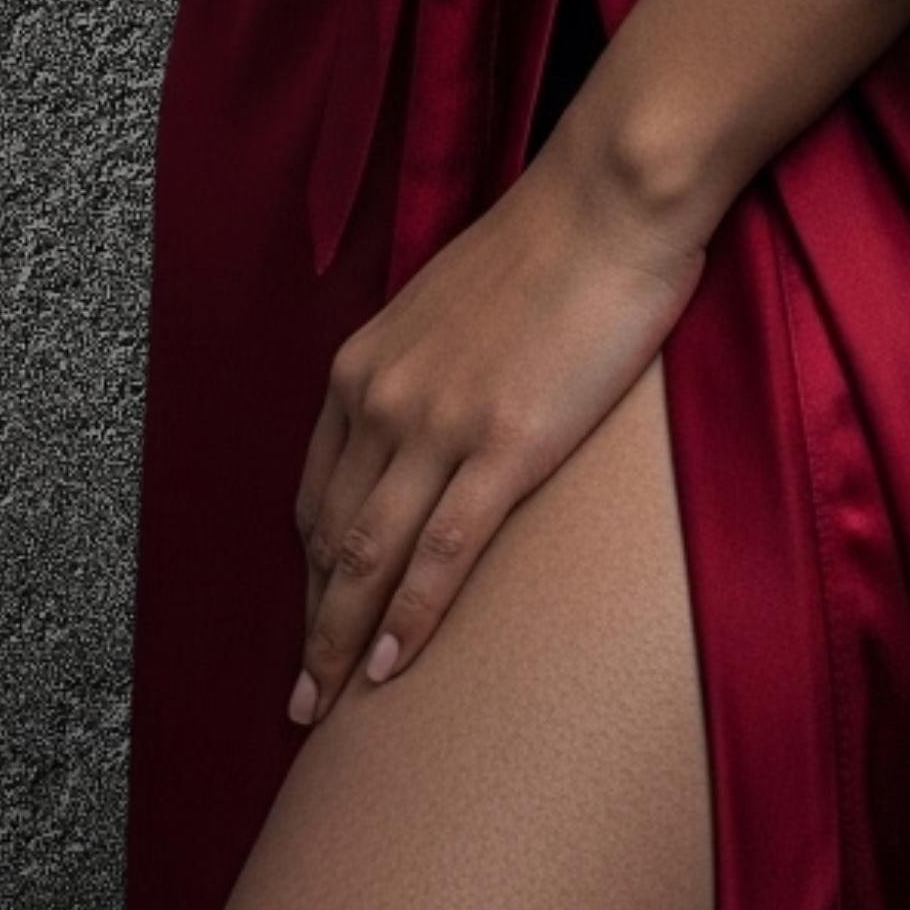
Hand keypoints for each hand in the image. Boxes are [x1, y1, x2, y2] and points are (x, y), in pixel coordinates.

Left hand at [286, 121, 710, 725]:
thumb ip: (424, 367)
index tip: (312, 620)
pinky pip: (440, 555)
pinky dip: (408, 621)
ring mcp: (440, 425)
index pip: (317, 493)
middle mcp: (384, 397)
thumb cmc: (548, 244)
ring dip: (339, 643)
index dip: (310, 570)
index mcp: (365, 364)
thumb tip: (429, 416)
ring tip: (326, 709)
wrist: (609, 199)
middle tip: (300, 701)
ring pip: (368, 560)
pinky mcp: (505, 445)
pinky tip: (390, 669)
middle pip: (330, 539)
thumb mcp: (450, 303)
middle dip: (309, 627)